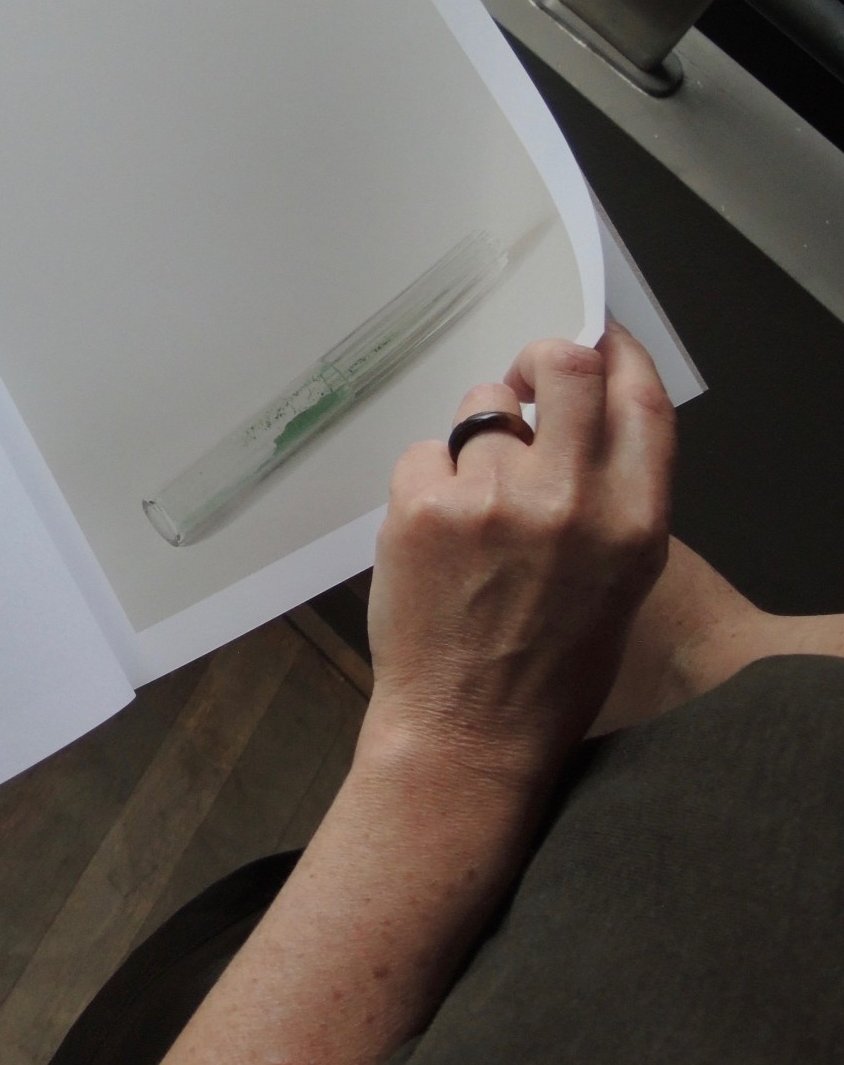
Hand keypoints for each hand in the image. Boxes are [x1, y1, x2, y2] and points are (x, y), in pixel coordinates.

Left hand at [362, 323, 676, 785]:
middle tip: (522, 382)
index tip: (598, 336)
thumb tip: (583, 411)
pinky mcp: (424, 508)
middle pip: (564, 367)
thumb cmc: (548, 663)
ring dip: (477, 437)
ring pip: (482, 410)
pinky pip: (425, 453)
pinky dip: (427, 481)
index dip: (618, 353)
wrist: (469, 729)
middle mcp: (572, 501)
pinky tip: (435, 535)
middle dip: (541, 360)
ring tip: (473, 501)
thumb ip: (612, 493)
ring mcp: (493, 500)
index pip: (640, 398)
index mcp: (636, 521)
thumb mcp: (619, 577)